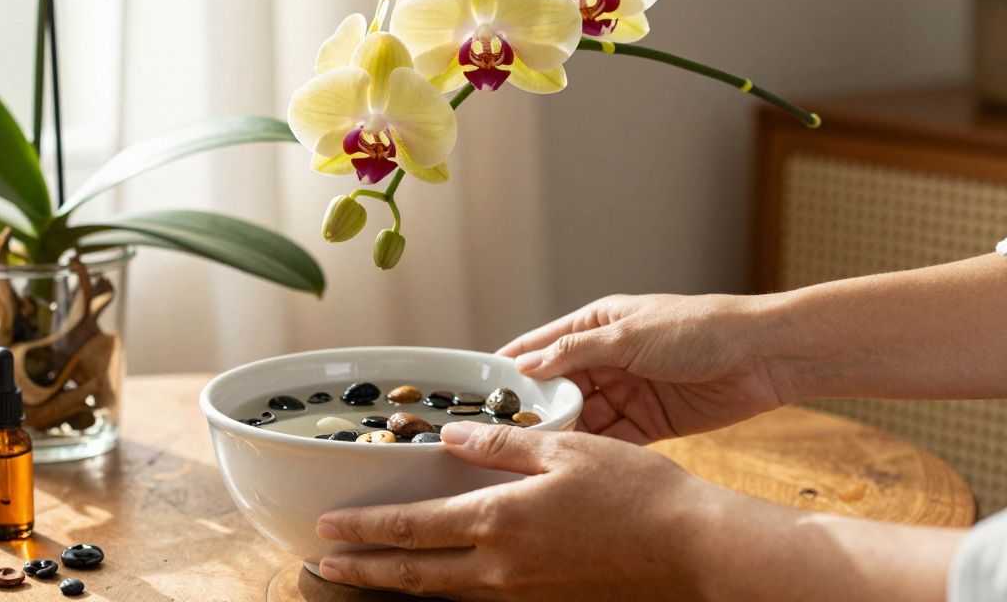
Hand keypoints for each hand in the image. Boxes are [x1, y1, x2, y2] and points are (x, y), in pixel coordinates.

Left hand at [315, 422, 716, 600]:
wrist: (695, 552)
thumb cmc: (638, 494)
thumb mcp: (566, 450)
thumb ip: (499, 444)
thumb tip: (450, 434)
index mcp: (500, 520)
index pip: (412, 528)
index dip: (364, 529)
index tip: (326, 527)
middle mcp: (502, 567)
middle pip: (414, 574)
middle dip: (364, 569)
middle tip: (324, 564)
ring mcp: (523, 595)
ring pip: (444, 594)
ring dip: (399, 586)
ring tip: (368, 576)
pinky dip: (446, 595)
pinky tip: (438, 586)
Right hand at [499, 294, 794, 441]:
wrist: (762, 355)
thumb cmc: (698, 328)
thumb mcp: (628, 335)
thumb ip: (575, 353)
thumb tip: (526, 366)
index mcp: (595, 326)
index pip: (539, 348)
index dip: (509, 370)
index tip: (479, 394)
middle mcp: (605, 359)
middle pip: (556, 389)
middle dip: (535, 411)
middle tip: (507, 437)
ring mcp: (627, 391)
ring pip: (582, 418)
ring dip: (566, 435)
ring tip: (540, 456)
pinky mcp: (649, 421)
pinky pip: (613, 439)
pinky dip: (598, 451)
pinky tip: (579, 466)